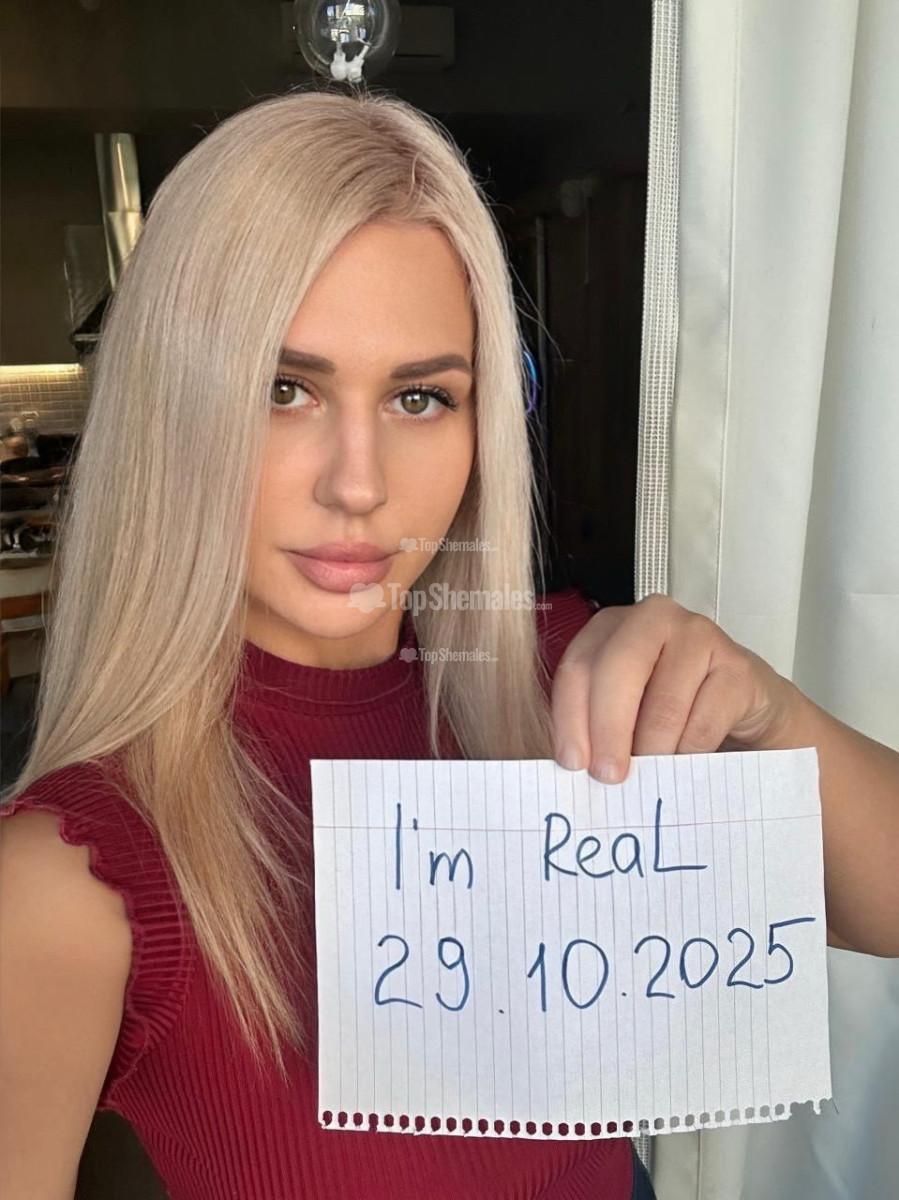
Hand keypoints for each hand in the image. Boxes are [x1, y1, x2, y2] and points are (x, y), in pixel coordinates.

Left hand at [551, 594, 797, 782]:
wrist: (740, 708)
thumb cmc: (673, 705)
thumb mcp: (625, 710)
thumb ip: (594, 726)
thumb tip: (576, 765)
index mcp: (612, 626)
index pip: (577, 667)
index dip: (570, 718)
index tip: (572, 762)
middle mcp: (653, 619)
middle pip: (617, 670)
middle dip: (608, 729)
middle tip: (608, 775)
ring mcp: (699, 636)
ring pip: (663, 703)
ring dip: (651, 751)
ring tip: (648, 779)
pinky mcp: (737, 667)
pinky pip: (703, 722)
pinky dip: (688, 755)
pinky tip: (684, 766)